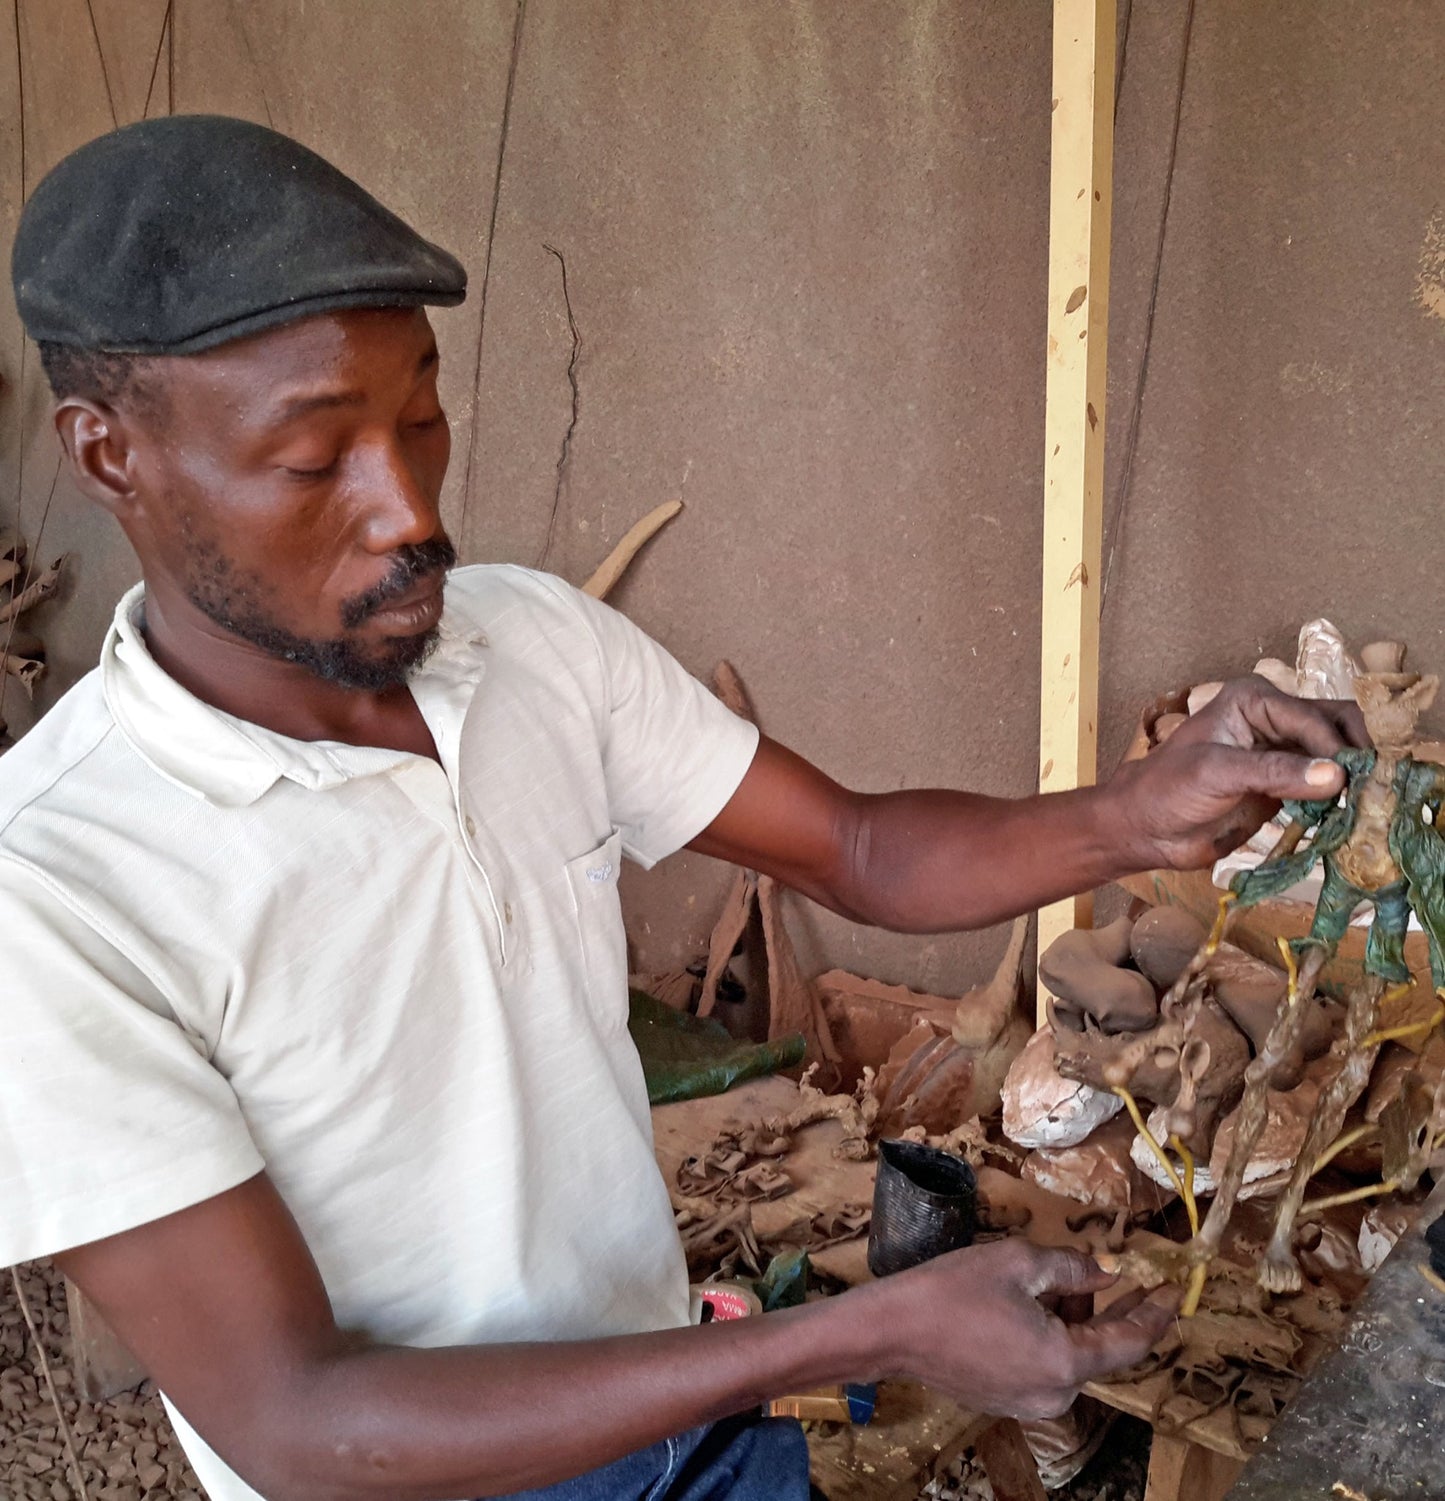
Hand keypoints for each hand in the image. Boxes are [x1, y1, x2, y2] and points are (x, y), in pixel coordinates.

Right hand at [865, 1239, 1178, 1418]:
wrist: (892, 1331)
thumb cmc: (954, 1291)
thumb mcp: (1019, 1263)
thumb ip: (1071, 1269)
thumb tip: (1105, 1274)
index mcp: (1064, 1363)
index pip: (1129, 1342)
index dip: (1155, 1315)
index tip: (1176, 1292)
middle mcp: (1055, 1395)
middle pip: (1101, 1353)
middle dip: (1118, 1314)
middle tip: (1139, 1282)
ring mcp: (1028, 1403)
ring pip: (1072, 1359)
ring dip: (1080, 1322)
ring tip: (1074, 1281)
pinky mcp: (1004, 1400)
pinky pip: (1046, 1368)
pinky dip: (1055, 1337)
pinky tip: (1043, 1305)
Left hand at [1106, 677, 1369, 870]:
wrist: (1144, 827)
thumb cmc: (1167, 789)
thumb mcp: (1217, 773)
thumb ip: (1275, 773)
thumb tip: (1337, 775)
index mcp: (1255, 700)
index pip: (1314, 718)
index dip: (1337, 749)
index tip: (1351, 783)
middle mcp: (1275, 720)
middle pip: (1337, 728)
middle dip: (1358, 755)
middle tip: (1376, 790)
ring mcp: (1282, 754)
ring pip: (1337, 758)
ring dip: (1355, 778)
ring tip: (1370, 806)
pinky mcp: (1285, 786)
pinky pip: (1326, 788)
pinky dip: (1342, 800)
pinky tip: (1351, 818)